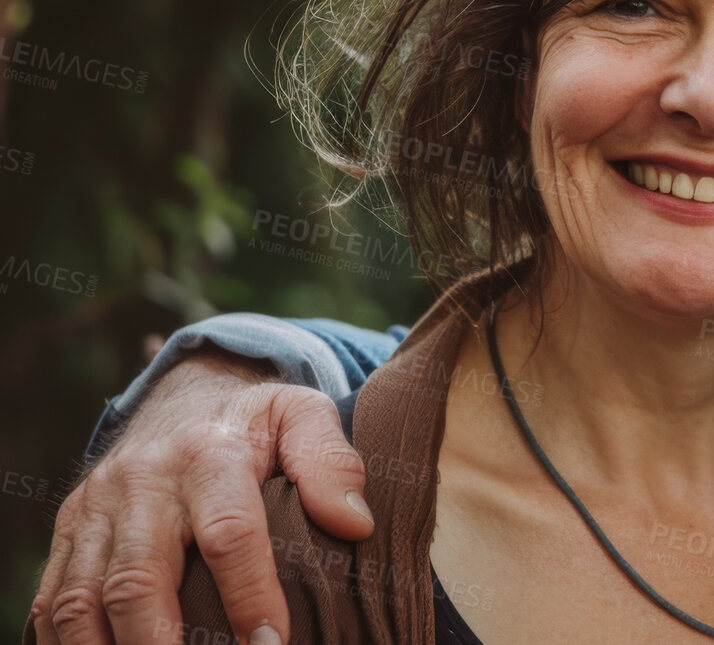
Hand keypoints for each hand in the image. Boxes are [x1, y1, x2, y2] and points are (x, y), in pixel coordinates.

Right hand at [29, 350, 373, 644]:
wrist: (182, 399)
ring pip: (83, 600)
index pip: (227, 533)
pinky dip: (69, 644)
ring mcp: (95, 511)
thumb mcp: (302, 416)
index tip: (272, 643)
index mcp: (207, 453)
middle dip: (163, 643)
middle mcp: (141, 483)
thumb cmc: (255, 423)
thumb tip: (355, 523)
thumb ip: (331, 461)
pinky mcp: (68, 533)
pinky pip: (53, 601)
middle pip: (139, 580)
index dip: (249, 594)